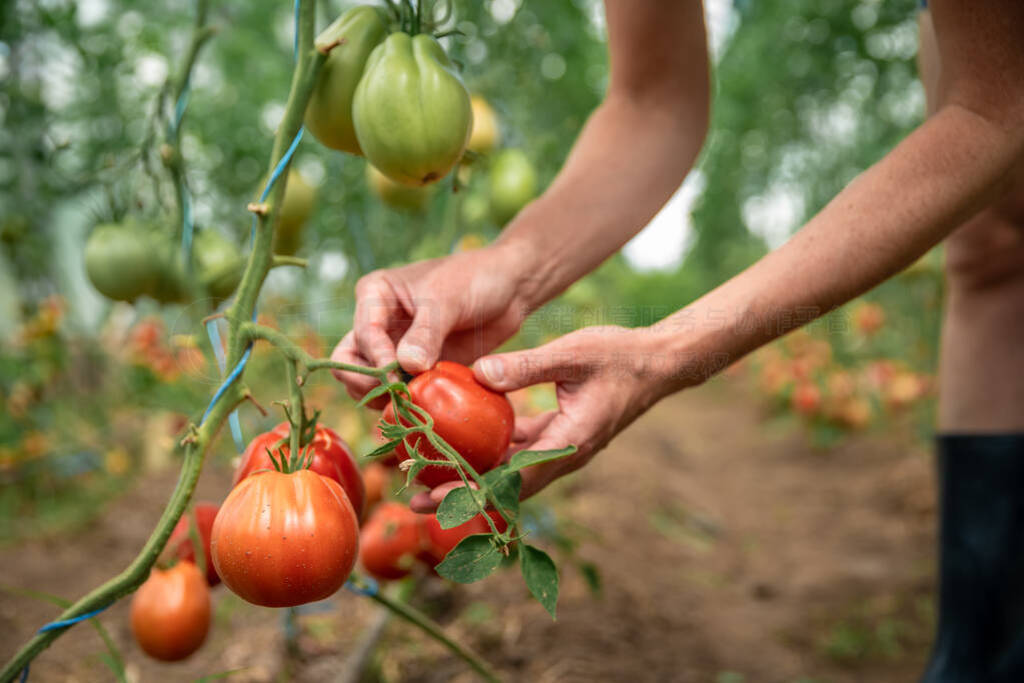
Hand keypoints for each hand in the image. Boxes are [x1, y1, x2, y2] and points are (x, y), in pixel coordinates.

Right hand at [331, 242, 533, 405]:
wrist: (508, 289)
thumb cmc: (474, 279)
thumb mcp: (447, 299)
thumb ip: (426, 333)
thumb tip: (406, 367)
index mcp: (375, 296)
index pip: (362, 336)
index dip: (377, 360)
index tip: (399, 376)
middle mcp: (378, 324)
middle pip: (350, 364)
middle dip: (369, 383)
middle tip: (398, 394)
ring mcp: (395, 348)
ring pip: (370, 384)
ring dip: (387, 398)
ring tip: (415, 401)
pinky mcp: (416, 369)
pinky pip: (400, 393)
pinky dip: (408, 403)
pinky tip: (428, 407)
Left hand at [409, 325, 686, 510]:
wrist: (657, 363)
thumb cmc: (619, 356)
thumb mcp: (572, 353)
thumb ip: (526, 366)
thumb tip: (478, 375)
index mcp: (568, 441)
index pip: (513, 479)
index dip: (472, 491)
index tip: (435, 495)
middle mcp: (563, 454)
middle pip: (505, 488)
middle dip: (461, 495)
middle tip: (415, 499)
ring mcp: (561, 448)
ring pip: (510, 473)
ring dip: (472, 476)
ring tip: (427, 475)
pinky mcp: (558, 436)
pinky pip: (519, 453)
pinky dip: (490, 453)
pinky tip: (462, 443)